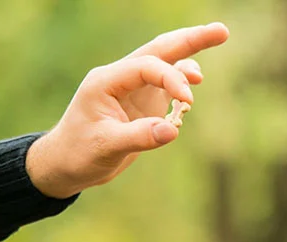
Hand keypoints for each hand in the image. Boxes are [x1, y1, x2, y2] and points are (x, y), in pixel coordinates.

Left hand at [25, 23, 228, 198]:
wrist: (65, 164)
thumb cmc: (79, 153)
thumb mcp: (106, 147)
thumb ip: (139, 137)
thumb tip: (173, 130)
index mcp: (106, 81)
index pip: (146, 67)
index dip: (171, 79)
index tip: (188, 101)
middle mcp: (120, 78)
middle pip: (159, 50)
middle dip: (190, 40)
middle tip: (222, 31)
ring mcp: (132, 89)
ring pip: (165, 64)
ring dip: (189, 58)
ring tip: (210, 59)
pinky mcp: (142, 103)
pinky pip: (166, 87)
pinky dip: (182, 86)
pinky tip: (190, 95)